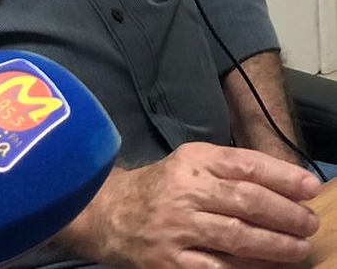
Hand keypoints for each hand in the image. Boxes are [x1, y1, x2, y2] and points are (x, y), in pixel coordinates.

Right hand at [59, 142, 319, 268]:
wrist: (110, 213)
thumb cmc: (161, 187)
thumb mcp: (189, 163)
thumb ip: (228, 168)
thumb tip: (282, 180)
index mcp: (192, 161)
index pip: (244, 165)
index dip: (282, 176)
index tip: (310, 187)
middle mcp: (185, 191)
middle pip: (245, 201)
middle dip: (285, 214)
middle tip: (309, 222)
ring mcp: (178, 228)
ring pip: (237, 237)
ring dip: (275, 245)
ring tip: (299, 248)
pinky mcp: (171, 262)